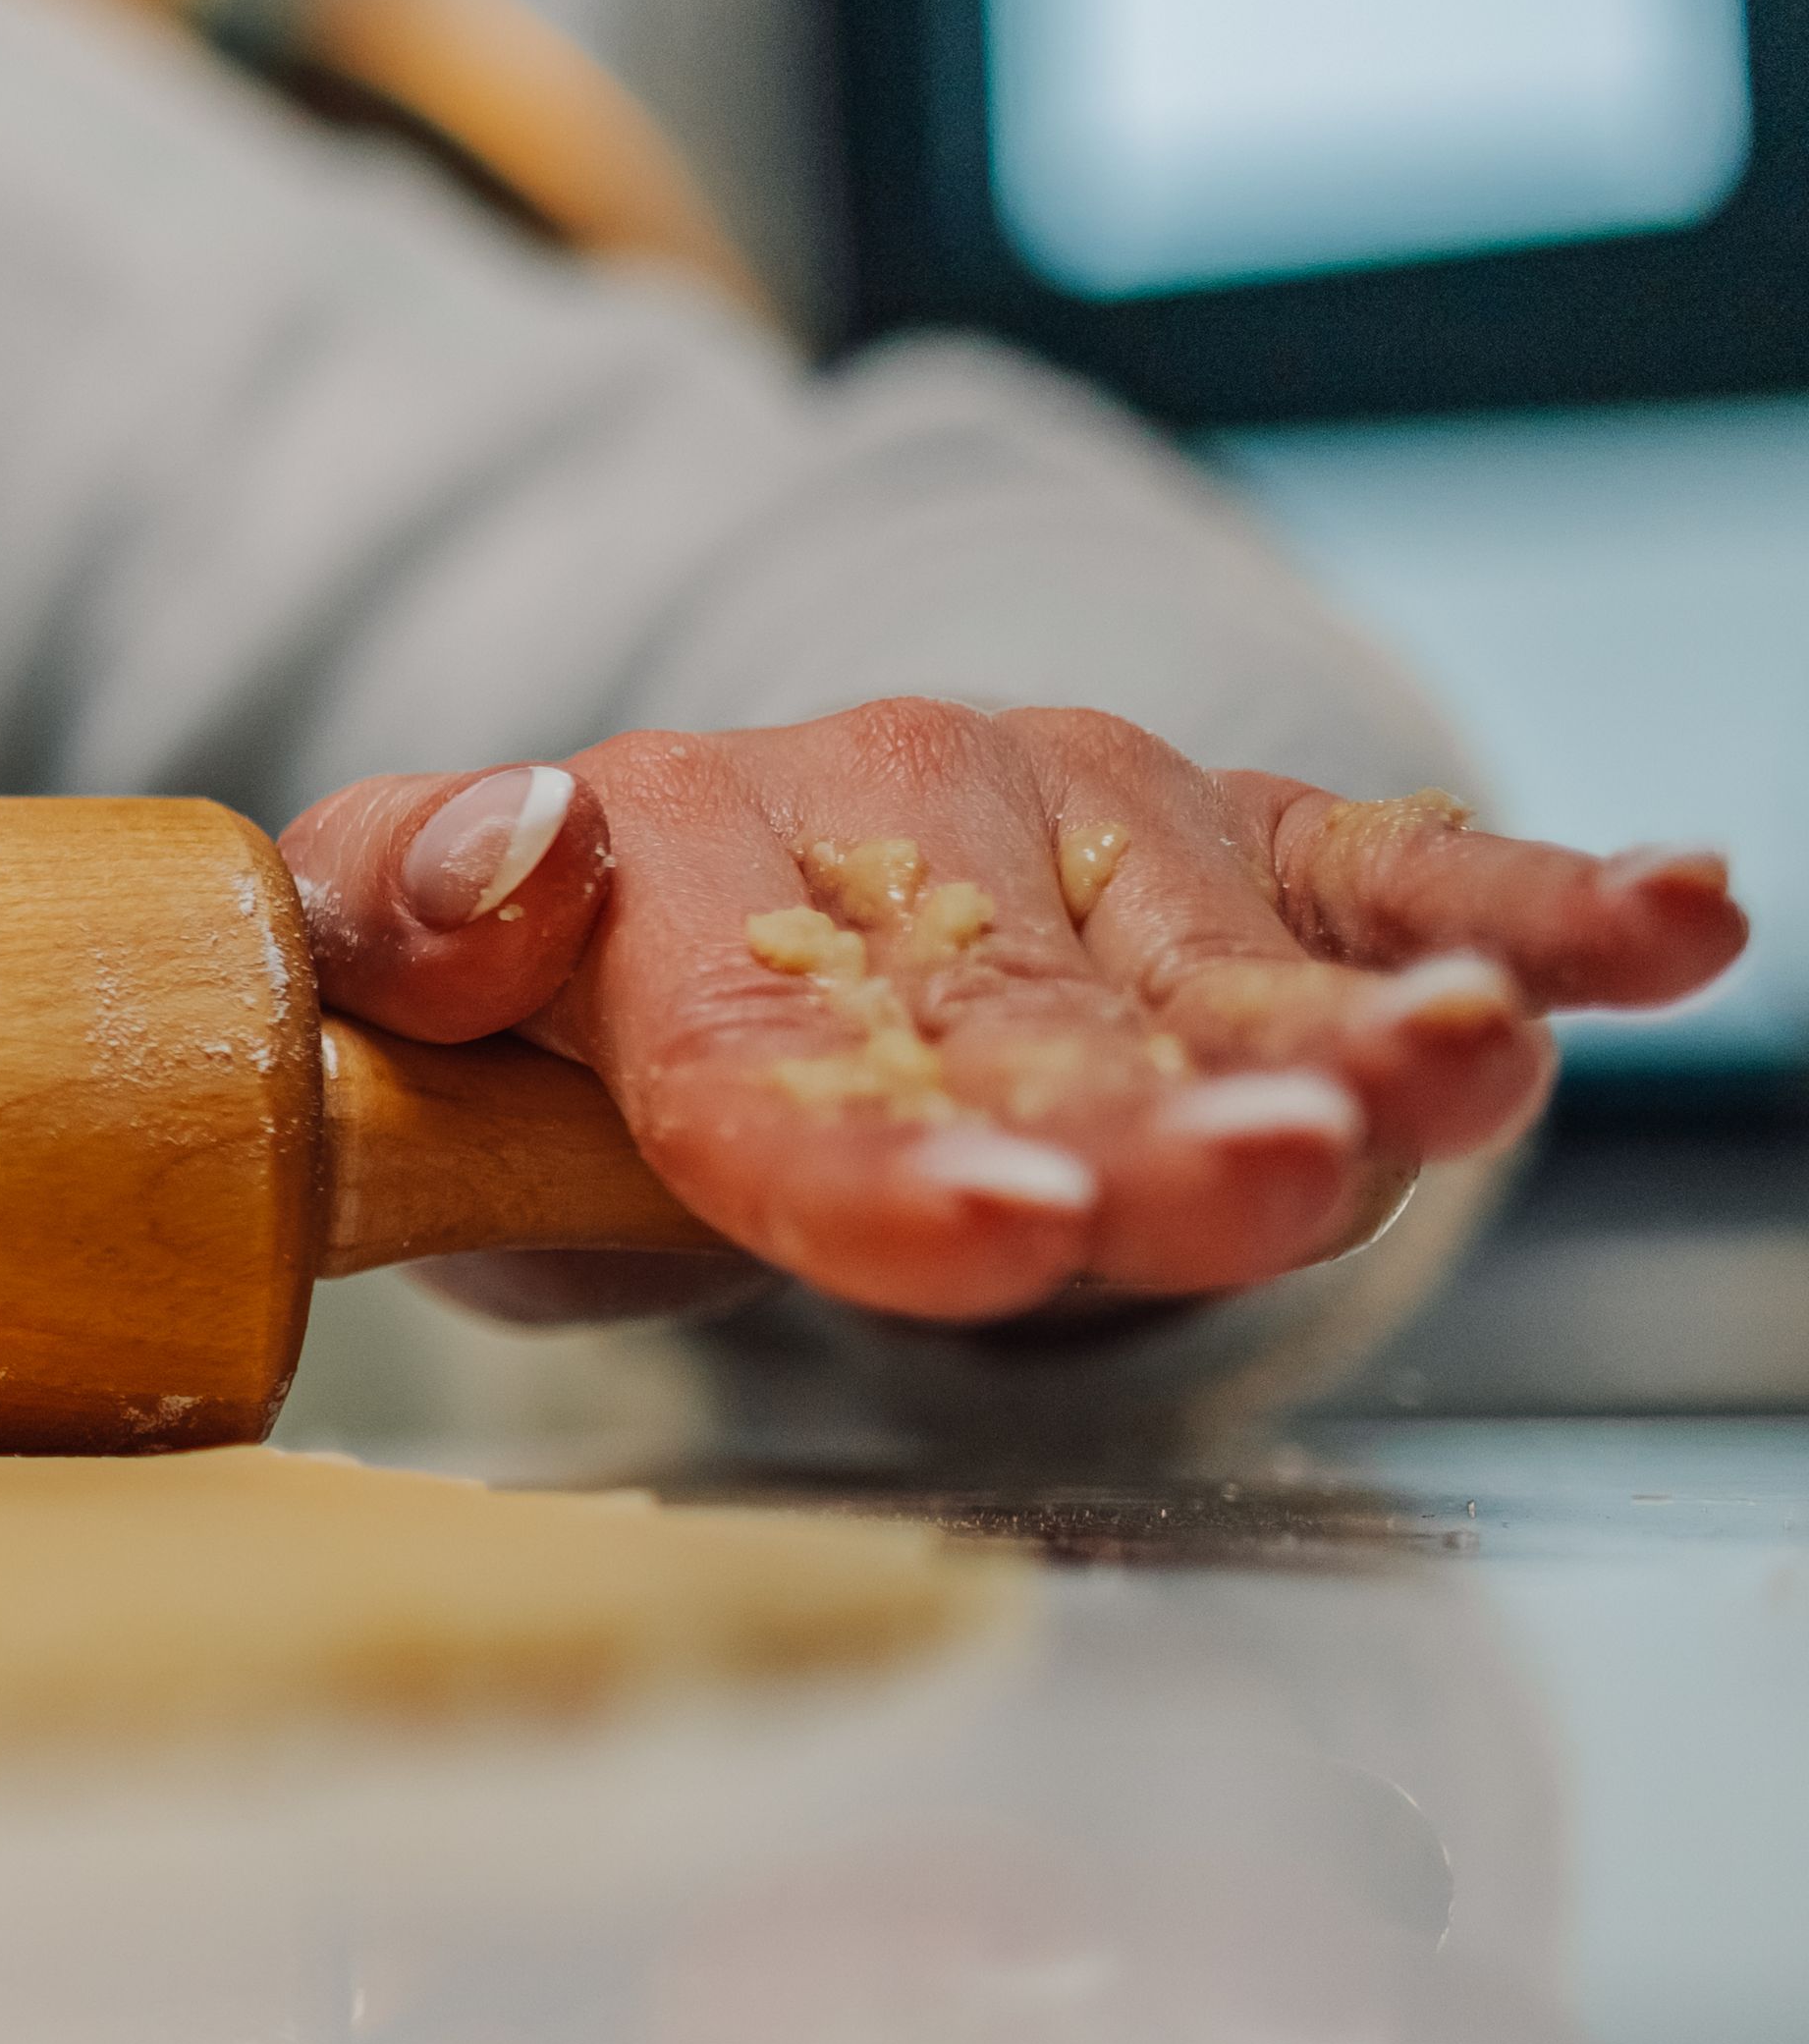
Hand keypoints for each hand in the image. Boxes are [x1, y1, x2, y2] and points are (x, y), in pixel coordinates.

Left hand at [285, 700, 1747, 1323]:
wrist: (644, 928)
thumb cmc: (509, 1030)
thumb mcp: (375, 992)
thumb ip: (396, 924)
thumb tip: (507, 853)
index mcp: (659, 865)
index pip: (764, 1062)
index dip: (871, 1170)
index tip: (991, 1226)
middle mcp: (889, 817)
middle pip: (1028, 1049)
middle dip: (1153, 1134)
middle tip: (1268, 1179)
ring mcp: (1084, 832)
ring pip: (1229, 989)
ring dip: (1355, 1037)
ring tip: (1459, 1074)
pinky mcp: (1237, 847)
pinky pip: (1387, 871)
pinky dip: (1528, 907)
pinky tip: (1667, 925)